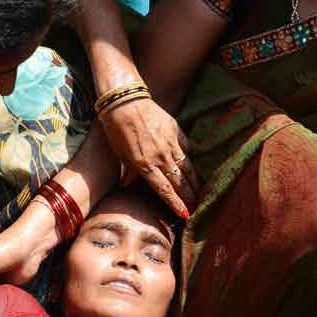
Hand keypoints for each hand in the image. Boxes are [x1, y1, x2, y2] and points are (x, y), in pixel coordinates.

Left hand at [99, 97, 199, 217]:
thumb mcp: (118, 153)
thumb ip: (127, 171)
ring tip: (201, 192)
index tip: (186, 215)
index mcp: (144, 165)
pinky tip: (194, 166)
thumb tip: (127, 185)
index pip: (164, 190)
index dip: (176, 204)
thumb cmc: (116, 128)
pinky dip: (190, 158)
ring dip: (195, 182)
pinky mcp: (176, 131)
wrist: (125, 101)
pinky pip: (186, 148)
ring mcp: (170, 143)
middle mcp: (160, 157)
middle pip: (179, 182)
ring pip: (187, 167)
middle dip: (189, 197)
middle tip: (197, 207)